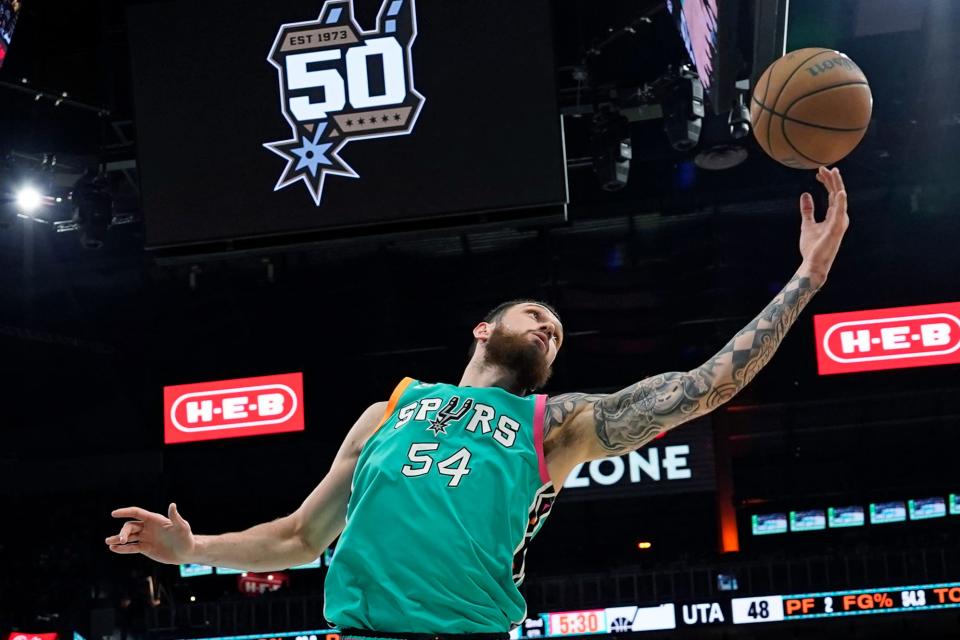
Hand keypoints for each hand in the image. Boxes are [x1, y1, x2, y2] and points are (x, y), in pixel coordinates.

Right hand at [105, 503, 195, 564]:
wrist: (186, 552)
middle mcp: (148, 527)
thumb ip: (175, 517)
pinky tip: (114, 549)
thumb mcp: (182, 527)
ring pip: (129, 537)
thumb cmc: (186, 538)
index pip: (137, 513)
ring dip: (118, 539)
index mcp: (154, 519)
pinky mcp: (145, 548)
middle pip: (130, 526)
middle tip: (121, 540)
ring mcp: (146, 538)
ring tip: (108, 542)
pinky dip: (122, 549)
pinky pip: (131, 547)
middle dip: (124, 532)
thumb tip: (172, 505)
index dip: (125, 512)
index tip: (114, 513)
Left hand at [797, 166, 849, 287]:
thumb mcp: (807, 224)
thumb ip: (808, 210)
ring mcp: (839, 223)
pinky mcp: (836, 229)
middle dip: (831, 180)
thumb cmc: (812, 247)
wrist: (813, 263)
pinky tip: (839, 192)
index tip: (819, 172)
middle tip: (825, 167)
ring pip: (839, 200)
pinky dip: (840, 202)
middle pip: (836, 194)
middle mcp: (839, 217)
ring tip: (833, 173)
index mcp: (833, 216)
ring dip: (836, 185)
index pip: (832, 195)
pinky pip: (840, 213)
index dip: (827, 182)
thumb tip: (805, 195)